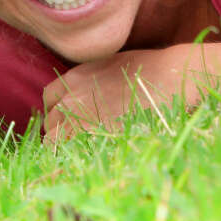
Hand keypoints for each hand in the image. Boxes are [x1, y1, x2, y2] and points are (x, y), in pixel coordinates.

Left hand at [42, 44, 220, 141]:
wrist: (171, 78)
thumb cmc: (147, 70)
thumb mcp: (109, 65)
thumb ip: (87, 79)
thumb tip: (79, 95)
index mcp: (75, 78)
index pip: (49, 99)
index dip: (58, 109)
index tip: (68, 118)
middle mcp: (73, 99)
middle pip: (51, 122)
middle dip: (60, 129)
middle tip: (76, 137)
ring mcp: (82, 120)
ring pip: (55, 141)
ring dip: (64, 145)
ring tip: (83, 148)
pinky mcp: (96, 138)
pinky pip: (72, 153)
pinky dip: (75, 155)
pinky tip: (90, 155)